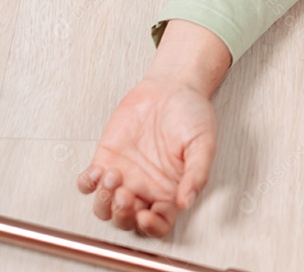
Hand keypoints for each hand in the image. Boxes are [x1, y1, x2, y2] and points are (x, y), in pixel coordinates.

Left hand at [77, 77, 216, 236]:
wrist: (172, 87)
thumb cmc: (192, 114)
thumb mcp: (203, 143)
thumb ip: (197, 173)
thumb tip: (187, 202)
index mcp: (171, 190)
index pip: (159, 224)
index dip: (151, 228)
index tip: (145, 216)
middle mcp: (146, 188)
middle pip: (127, 221)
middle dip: (122, 215)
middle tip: (126, 195)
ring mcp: (125, 176)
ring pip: (104, 208)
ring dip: (104, 201)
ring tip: (114, 176)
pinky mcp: (107, 159)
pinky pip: (88, 183)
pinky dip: (88, 183)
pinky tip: (98, 171)